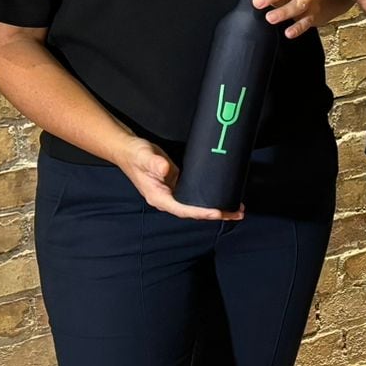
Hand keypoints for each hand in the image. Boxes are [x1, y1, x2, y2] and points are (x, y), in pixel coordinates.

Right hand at [118, 136, 243, 221]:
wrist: (129, 150)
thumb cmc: (135, 154)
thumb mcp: (144, 156)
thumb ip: (154, 163)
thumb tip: (166, 170)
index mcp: (159, 198)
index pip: (182, 209)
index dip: (200, 212)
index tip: (217, 213)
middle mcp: (167, 199)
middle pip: (194, 212)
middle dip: (216, 214)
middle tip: (237, 213)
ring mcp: (173, 194)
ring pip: (197, 206)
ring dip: (216, 208)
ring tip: (236, 209)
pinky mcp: (178, 186)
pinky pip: (195, 197)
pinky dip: (209, 198)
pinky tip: (222, 197)